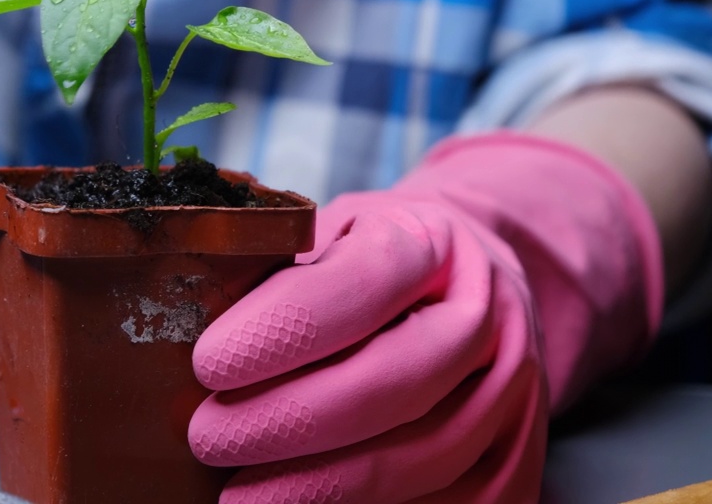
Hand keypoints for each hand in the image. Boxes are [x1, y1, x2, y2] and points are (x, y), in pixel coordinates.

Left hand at [189, 133, 661, 502]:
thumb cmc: (377, 261)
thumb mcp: (333, 233)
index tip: (209, 364)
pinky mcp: (517, 457)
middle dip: (288, 421)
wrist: (476, 285)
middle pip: (389, 383)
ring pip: (421, 457)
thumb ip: (283, 269)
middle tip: (209, 438)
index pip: (358, 286)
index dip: (281, 331)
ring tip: (241, 497)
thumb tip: (195, 322)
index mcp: (430, 242)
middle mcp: (484, 315)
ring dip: (322, 487)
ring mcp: (511, 392)